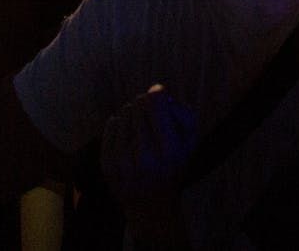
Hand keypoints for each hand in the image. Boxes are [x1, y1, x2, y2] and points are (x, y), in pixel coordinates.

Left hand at [100, 84, 196, 206]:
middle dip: (145, 104)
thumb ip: (182, 113)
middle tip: (150, 113)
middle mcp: (145, 156)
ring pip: (123, 113)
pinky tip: (128, 135)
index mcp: (169, 150)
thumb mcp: (191, 143)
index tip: (160, 96)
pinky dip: (119, 124)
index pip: (155, 104)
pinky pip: (111, 124)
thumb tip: (157, 91)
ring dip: (132, 114)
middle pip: (138, 106)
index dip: (157, 94)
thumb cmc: (174, 168)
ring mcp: (123, 161)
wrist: (151, 207)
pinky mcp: (107, 164)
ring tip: (140, 127)